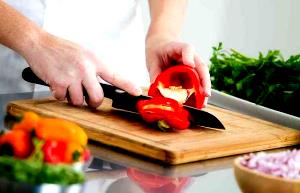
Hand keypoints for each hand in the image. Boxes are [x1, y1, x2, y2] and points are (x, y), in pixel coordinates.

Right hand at [23, 32, 140, 107]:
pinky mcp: (58, 83)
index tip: (136, 93)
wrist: (39, 43)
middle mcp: (86, 69)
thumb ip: (94, 68)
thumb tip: (102, 83)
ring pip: (78, 100)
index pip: (115, 75)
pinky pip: (62, 98)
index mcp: (95, 61)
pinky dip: (59, 94)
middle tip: (89, 99)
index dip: (127, 86)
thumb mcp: (84, 54)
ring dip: (73, 97)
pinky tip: (57, 83)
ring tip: (68, 85)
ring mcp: (72, 76)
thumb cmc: (62, 49)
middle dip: (93, 102)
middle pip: (97, 97)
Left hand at [146, 38, 210, 105]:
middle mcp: (189, 57)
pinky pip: (196, 84)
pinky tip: (197, 105)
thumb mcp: (153, 60)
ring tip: (203, 104)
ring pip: (201, 77)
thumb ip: (155, 72)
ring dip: (203, 91)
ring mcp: (192, 66)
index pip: (187, 48)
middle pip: (200, 66)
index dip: (189, 56)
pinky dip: (198, 95)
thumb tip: (156, 86)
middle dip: (204, 81)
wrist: (160, 47)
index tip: (190, 64)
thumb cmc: (158, 52)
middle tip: (205, 94)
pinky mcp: (190, 75)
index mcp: (178, 48)